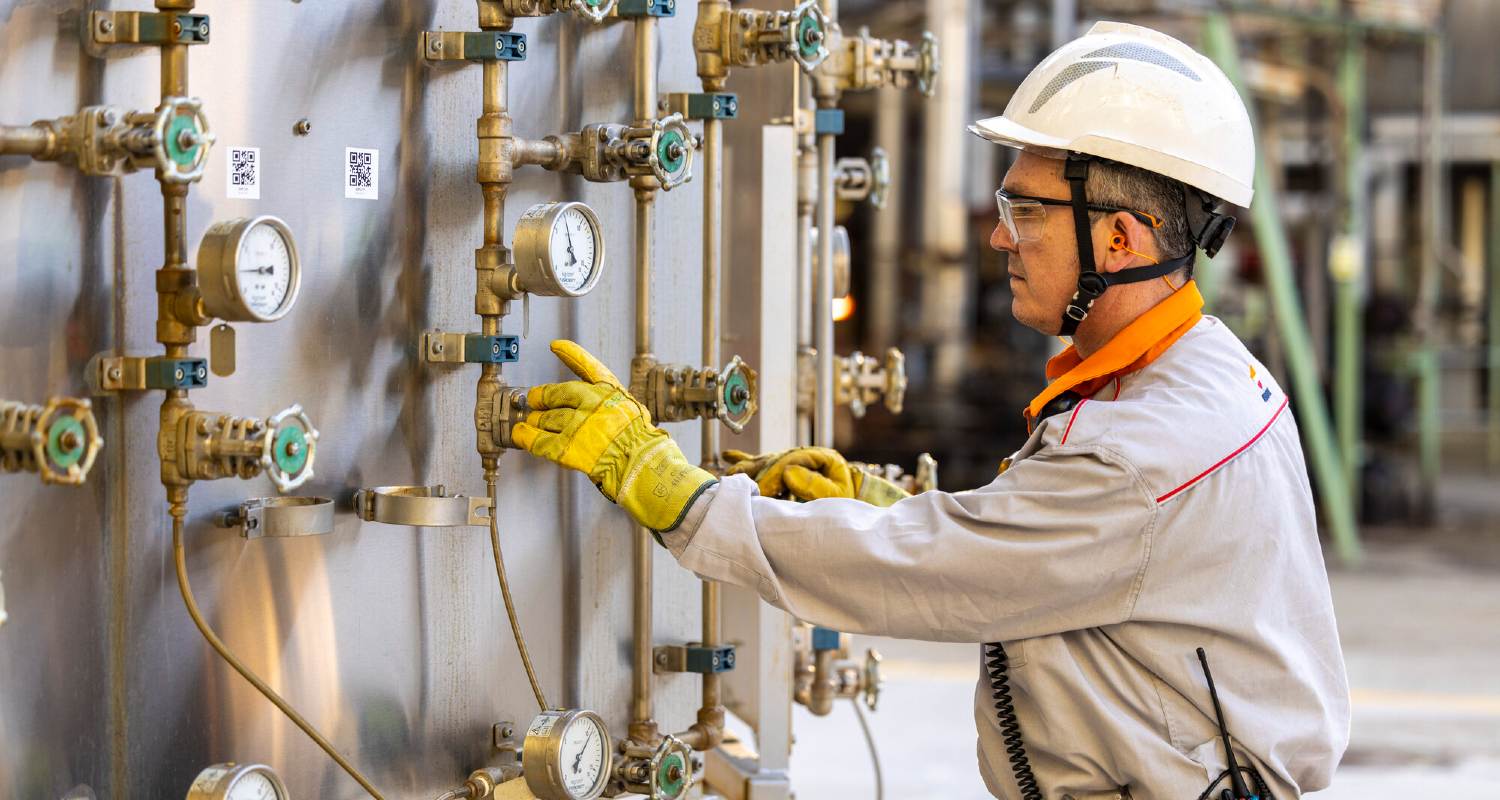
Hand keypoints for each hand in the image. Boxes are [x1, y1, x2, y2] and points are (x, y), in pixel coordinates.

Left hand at [512, 340, 715, 531]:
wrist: (640, 465)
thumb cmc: (640, 443)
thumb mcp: (633, 413)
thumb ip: (610, 404)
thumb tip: (590, 405)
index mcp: (610, 392)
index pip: (587, 366)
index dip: (570, 353)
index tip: (556, 346)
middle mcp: (591, 403)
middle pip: (555, 394)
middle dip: (542, 397)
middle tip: (535, 399)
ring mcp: (578, 424)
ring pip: (546, 418)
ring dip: (536, 420)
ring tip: (532, 422)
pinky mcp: (567, 447)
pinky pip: (538, 440)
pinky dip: (526, 437)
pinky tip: (520, 434)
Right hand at [723, 447, 908, 506]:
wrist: (855, 509)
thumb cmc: (848, 504)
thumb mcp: (838, 496)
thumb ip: (815, 485)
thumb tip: (788, 471)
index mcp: (820, 457)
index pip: (790, 462)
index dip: (773, 475)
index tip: (760, 491)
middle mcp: (804, 457)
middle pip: (774, 459)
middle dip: (754, 471)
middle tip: (736, 481)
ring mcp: (795, 462)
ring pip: (766, 461)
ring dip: (747, 467)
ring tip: (728, 471)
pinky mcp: (788, 471)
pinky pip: (765, 464)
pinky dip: (747, 462)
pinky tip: (727, 457)